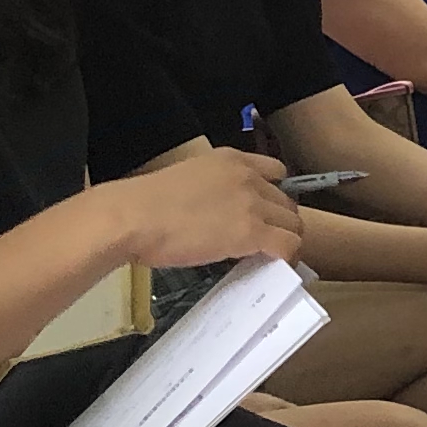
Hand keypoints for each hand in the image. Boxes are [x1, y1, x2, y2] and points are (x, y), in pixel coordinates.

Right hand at [127, 147, 310, 272]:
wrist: (133, 217)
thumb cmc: (144, 204)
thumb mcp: (187, 180)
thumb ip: (212, 189)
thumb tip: (218, 213)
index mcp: (231, 159)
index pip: (276, 170)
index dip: (275, 195)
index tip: (265, 213)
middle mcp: (248, 176)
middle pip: (287, 201)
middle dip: (279, 222)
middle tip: (264, 242)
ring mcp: (253, 203)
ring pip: (294, 224)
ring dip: (285, 241)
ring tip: (267, 257)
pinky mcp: (252, 231)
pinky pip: (289, 245)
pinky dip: (286, 258)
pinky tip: (273, 267)